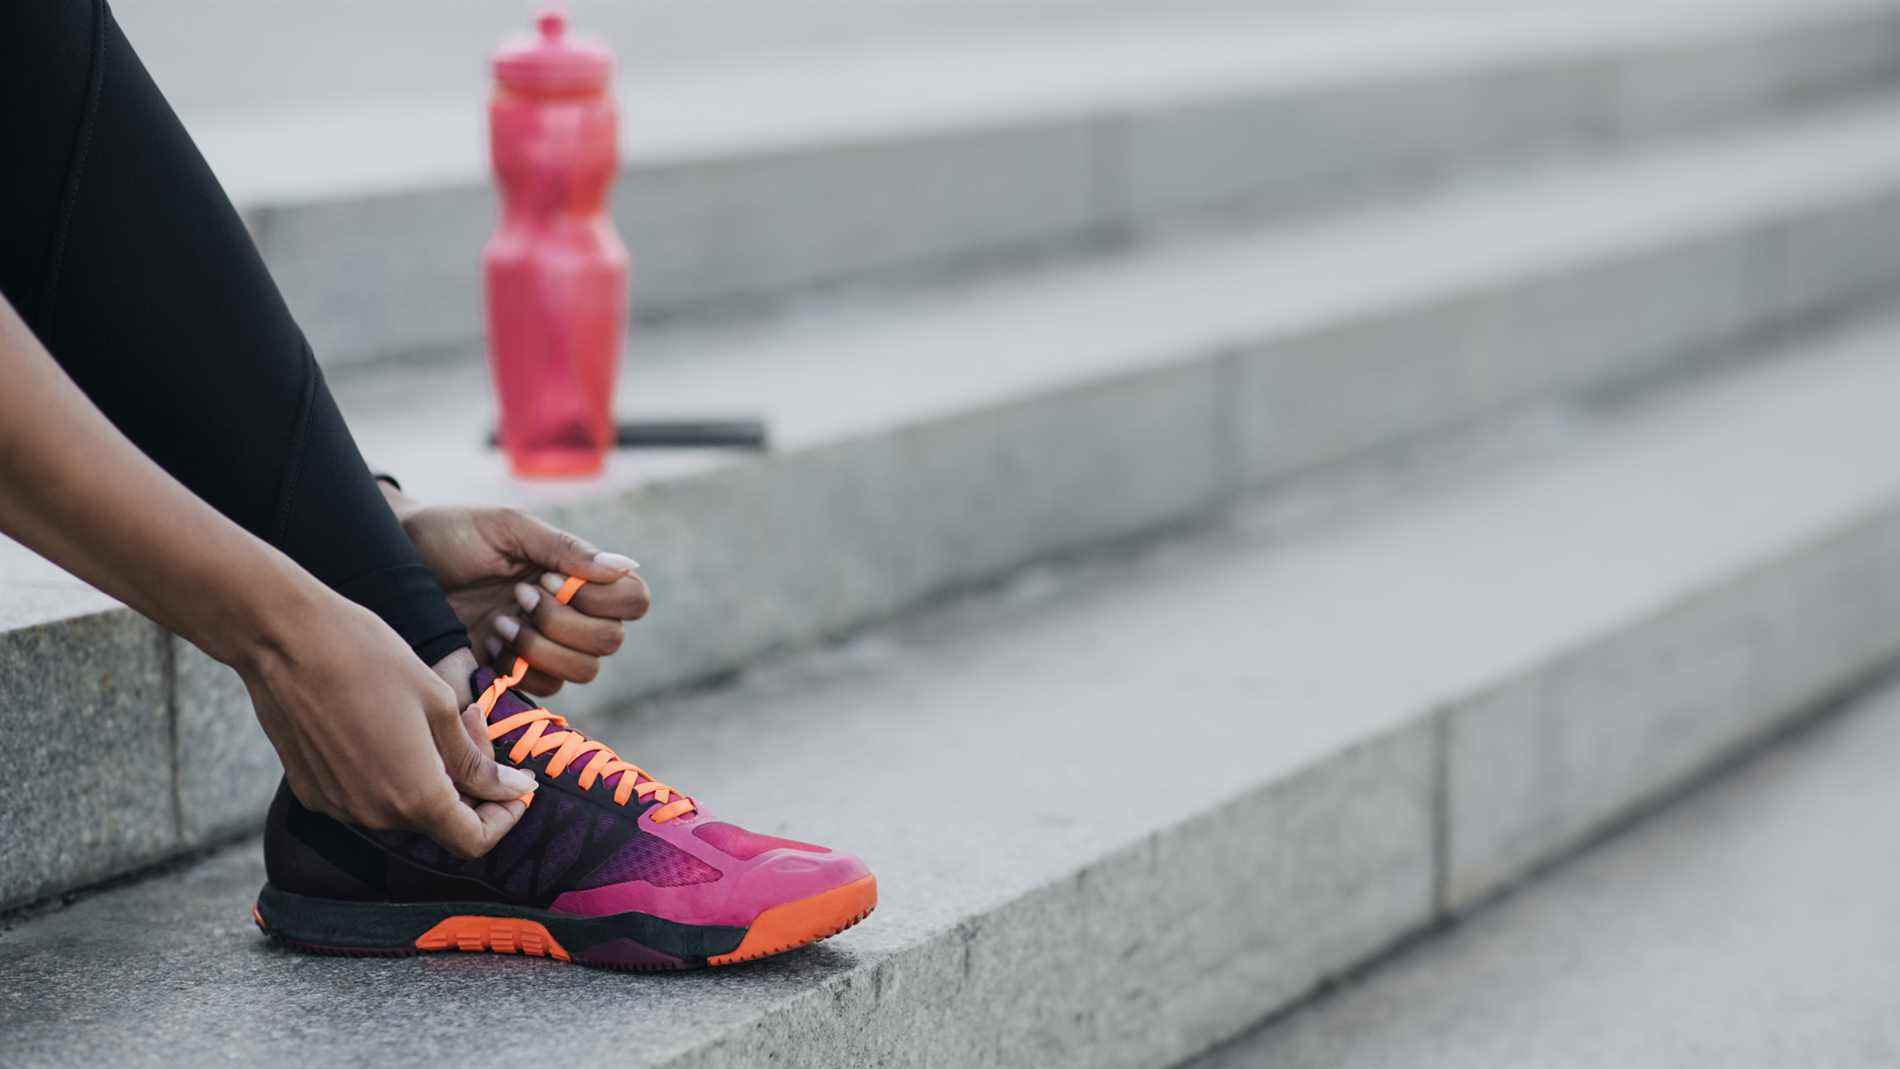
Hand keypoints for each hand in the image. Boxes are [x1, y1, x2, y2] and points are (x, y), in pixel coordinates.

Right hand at [243, 587, 539, 857]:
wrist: (284, 640)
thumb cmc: (370, 660)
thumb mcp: (438, 704)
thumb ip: (476, 760)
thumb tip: (514, 791)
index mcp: (416, 797)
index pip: (474, 840)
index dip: (504, 816)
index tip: (516, 782)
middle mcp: (374, 815)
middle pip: (442, 820)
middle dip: (472, 781)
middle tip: (475, 720)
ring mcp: (339, 806)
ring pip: (405, 807)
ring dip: (433, 773)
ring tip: (435, 716)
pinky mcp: (313, 790)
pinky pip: (369, 795)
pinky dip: (394, 771)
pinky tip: (392, 725)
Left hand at [384, 489, 649, 695]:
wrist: (394, 561)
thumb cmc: (453, 533)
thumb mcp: (509, 528)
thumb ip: (566, 548)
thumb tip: (627, 565)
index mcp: (576, 574)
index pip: (633, 600)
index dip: (607, 599)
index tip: (554, 578)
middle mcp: (569, 612)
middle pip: (610, 641)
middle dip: (566, 622)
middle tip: (521, 595)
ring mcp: (543, 644)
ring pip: (583, 671)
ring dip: (543, 647)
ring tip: (501, 620)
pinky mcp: (511, 672)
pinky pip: (543, 689)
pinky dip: (520, 666)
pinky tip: (488, 640)